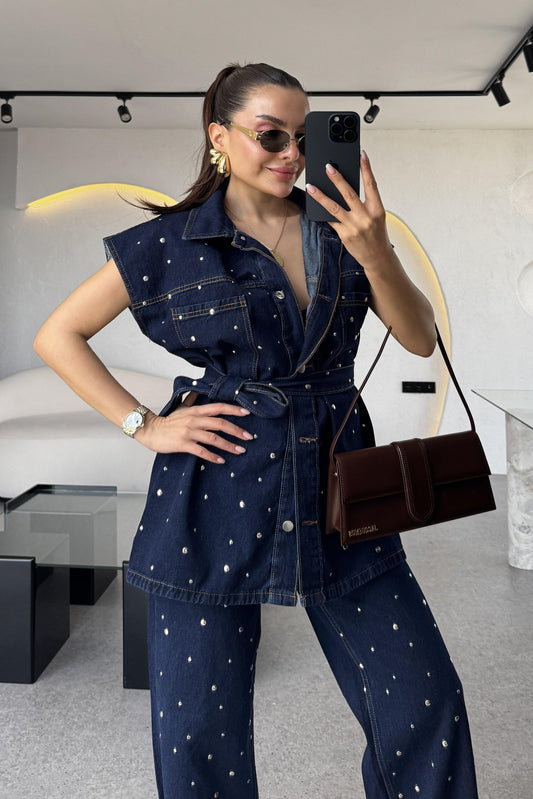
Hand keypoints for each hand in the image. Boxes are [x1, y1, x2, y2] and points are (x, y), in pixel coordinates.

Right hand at [135, 396, 252, 463]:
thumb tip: (198, 391)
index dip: (233, 410)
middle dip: (236, 430)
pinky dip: (212, 457)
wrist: (150, 430)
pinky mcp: (183, 444)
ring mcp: (189, 432)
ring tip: (240, 450)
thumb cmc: (167, 421)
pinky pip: (201, 451)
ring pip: (214, 438)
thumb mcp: (181, 408)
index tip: (247, 413)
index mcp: (196, 411)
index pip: (218, 408)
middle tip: (249, 437)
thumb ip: (191, 401)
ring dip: (229, 445)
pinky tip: (221, 461)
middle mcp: (194, 420)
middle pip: (220, 424)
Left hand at [306, 151, 392, 271]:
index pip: (371, 184)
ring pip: (334, 207)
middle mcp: (365, 217)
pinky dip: (323, 213)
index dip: (366, 168)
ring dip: (321, 196)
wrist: (377, 257)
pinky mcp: (344, 235)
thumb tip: (345, 188)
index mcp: (377, 209)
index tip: (361, 154)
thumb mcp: (375, 216)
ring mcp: (354, 226)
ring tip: (311, 187)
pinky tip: (315, 205)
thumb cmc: (376, 234)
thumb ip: (364, 203)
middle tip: (328, 167)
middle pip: (349, 194)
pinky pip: (331, 220)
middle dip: (337, 179)